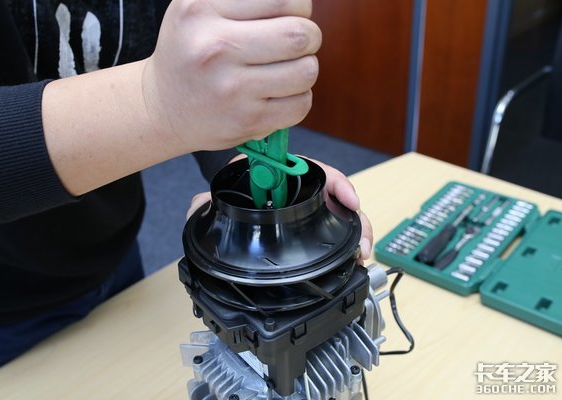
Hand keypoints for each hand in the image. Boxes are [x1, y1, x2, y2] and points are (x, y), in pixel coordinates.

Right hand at [143, 0, 321, 152]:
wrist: (162, 107)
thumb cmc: (191, 51)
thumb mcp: (200, 7)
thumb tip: (296, 3)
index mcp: (202, 8)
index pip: (284, 0)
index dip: (298, 8)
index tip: (287, 17)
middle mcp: (214, 47)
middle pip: (300, 35)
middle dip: (308, 37)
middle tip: (294, 44)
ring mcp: (230, 88)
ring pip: (306, 72)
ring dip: (304, 70)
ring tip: (284, 70)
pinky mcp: (245, 120)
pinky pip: (300, 105)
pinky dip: (297, 99)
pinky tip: (276, 95)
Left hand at [186, 158, 373, 261]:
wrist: (227, 202)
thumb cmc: (228, 190)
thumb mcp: (218, 194)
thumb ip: (206, 202)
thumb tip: (200, 206)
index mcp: (281, 174)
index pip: (316, 172)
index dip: (337, 184)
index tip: (349, 199)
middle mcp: (300, 189)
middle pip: (338, 199)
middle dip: (354, 220)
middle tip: (361, 243)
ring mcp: (307, 209)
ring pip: (340, 218)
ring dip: (354, 236)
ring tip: (361, 256)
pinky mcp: (309, 227)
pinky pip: (332, 233)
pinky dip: (345, 246)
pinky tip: (352, 260)